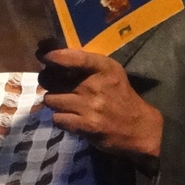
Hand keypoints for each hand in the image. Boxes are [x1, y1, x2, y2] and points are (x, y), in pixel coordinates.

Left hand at [39, 49, 161, 171]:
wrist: (139, 127)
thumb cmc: (120, 96)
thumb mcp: (110, 72)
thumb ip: (86, 64)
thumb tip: (52, 56)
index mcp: (103, 67)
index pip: (73, 57)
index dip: (54, 56)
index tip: (44, 57)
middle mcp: (94, 85)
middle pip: (53, 80)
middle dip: (49, 82)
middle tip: (54, 85)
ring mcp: (89, 106)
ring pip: (51, 100)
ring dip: (54, 102)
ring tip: (64, 104)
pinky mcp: (86, 126)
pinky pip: (57, 119)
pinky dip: (60, 119)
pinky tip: (69, 118)